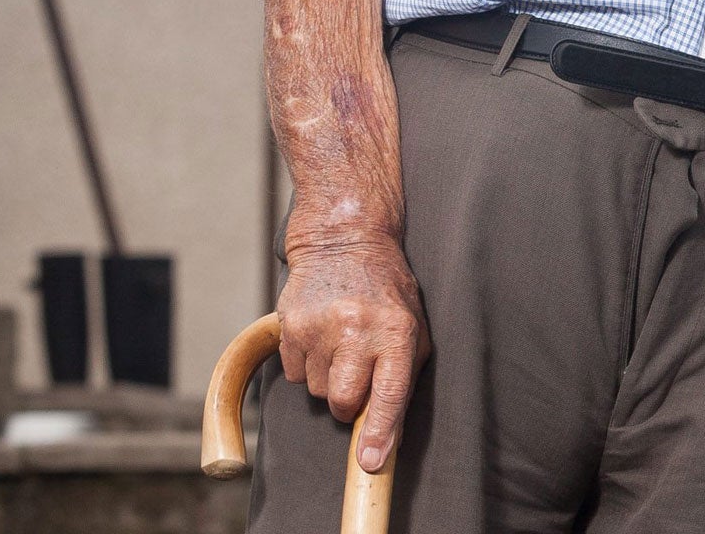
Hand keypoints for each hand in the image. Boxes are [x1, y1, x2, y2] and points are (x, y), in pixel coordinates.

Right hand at [277, 234, 430, 471]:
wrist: (344, 240)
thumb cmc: (387, 291)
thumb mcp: (412, 328)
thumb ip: (402, 381)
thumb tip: (386, 444)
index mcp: (396, 331)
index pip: (389, 393)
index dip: (380, 433)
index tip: (370, 463)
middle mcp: (357, 329)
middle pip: (343, 403)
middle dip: (349, 406)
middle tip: (357, 379)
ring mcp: (320, 326)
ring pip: (318, 391)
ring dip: (329, 380)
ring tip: (342, 344)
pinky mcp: (291, 325)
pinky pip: (296, 374)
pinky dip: (308, 365)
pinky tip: (321, 337)